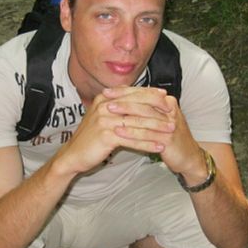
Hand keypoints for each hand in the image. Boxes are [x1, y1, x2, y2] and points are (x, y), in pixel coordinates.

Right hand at [54, 87, 174, 174]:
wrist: (73, 154)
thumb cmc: (91, 137)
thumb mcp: (103, 116)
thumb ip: (117, 107)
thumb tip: (136, 99)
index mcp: (105, 98)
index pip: (133, 93)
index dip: (151, 95)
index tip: (167, 98)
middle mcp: (105, 106)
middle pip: (138, 105)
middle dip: (158, 110)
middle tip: (174, 115)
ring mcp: (105, 120)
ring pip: (138, 123)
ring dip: (157, 128)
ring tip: (171, 131)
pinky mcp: (106, 135)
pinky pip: (133, 139)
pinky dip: (148, 143)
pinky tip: (159, 147)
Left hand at [106, 88, 205, 179]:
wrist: (188, 157)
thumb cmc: (169, 138)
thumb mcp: (158, 120)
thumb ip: (145, 109)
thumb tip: (123, 99)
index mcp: (167, 102)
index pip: (143, 92)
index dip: (124, 91)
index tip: (107, 91)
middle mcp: (170, 110)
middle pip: (143, 101)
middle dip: (122, 99)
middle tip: (105, 99)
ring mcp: (170, 123)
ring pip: (143, 115)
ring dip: (124, 113)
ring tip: (108, 113)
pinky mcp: (168, 138)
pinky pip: (146, 133)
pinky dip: (131, 131)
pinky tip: (118, 131)